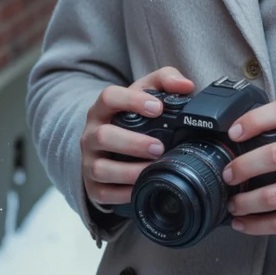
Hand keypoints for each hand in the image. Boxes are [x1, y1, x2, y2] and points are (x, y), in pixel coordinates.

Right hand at [80, 67, 194, 209]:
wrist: (106, 146)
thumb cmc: (130, 117)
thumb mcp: (144, 93)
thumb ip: (165, 80)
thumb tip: (185, 86)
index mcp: (102, 109)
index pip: (108, 97)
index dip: (132, 101)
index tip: (157, 108)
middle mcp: (91, 134)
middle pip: (103, 136)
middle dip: (133, 143)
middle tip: (159, 147)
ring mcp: (89, 161)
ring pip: (101, 168)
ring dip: (129, 171)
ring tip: (153, 168)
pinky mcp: (93, 186)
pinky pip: (104, 194)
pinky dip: (124, 194)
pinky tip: (142, 187)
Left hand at [220, 98, 275, 236]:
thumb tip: (243, 124)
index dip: (255, 119)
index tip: (234, 132)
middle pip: (274, 156)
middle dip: (242, 166)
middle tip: (228, 173)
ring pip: (273, 196)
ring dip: (244, 201)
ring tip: (232, 201)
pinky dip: (256, 225)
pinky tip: (242, 222)